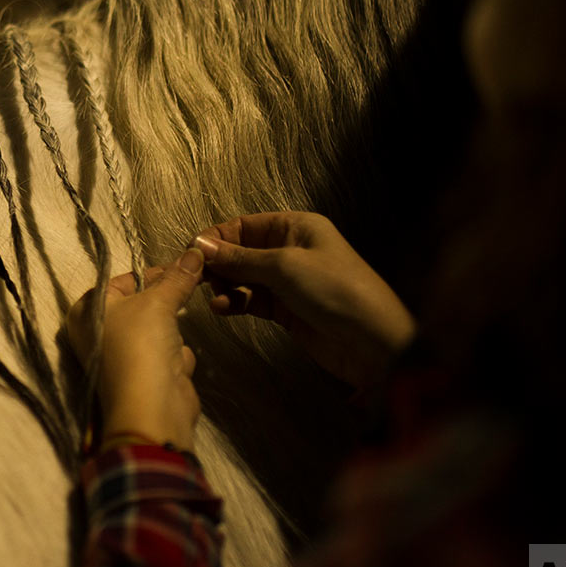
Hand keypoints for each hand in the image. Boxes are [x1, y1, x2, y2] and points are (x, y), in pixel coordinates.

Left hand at [65, 250, 206, 450]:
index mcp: (88, 311)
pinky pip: (167, 356)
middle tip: (187, 291)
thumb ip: (177, 277)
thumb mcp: (157, 302)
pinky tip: (175, 369)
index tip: (183, 265)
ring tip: (172, 342)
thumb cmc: (140, 344)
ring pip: (158, 331)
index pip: (123, 280)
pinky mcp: (146, 376)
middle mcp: (99, 332)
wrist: (151, 408)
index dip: (153, 272)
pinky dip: (175, 360)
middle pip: (142, 304)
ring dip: (172, 336)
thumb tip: (195, 252)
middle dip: (166, 305)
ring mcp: (123, 356)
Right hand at [192, 212, 414, 388]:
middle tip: (198, 278)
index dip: (218, 236)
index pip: (245, 225)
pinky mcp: (286, 309)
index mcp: (296, 227)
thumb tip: (200, 245)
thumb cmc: (335, 289)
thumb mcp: (284, 267)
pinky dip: (237, 303)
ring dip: (226, 286)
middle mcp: (291, 250)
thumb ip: (240, 258)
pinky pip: (253, 300)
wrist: (373, 341)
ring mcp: (288, 281)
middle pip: (242, 251)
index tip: (192, 251)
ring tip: (214, 297)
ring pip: (244, 278)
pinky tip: (223, 308)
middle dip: (219, 263)